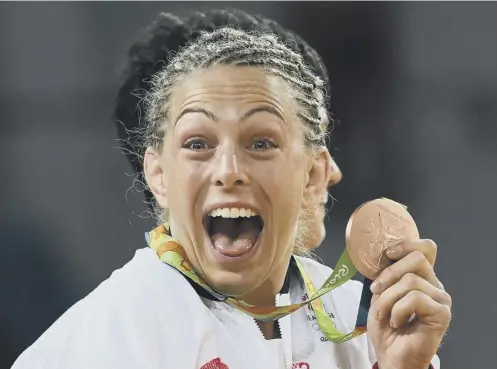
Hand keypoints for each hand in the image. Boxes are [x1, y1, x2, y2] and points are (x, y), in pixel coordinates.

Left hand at [367, 239, 451, 368]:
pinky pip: (415, 298)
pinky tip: (396, 322)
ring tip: (384, 314)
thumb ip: (386, 275)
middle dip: (390, 273)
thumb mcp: (380, 293)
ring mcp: (440, 299)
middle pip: (418, 258)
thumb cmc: (385, 325)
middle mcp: (434, 285)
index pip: (425, 248)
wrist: (390, 354)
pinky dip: (397, 310)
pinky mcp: (442, 313)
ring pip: (411, 280)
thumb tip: (382, 257)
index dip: (407, 245)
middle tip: (376, 290)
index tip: (388, 255)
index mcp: (422, 277)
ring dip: (387, 298)